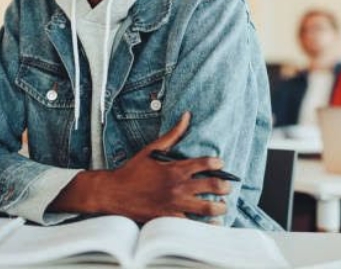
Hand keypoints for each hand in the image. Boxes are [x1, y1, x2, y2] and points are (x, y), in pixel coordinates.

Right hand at [49, 113, 230, 222]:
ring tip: (223, 206)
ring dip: (219, 207)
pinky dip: (204, 224)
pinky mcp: (168, 219)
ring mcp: (174, 204)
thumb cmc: (133, 170)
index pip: (206, 164)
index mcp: (175, 168)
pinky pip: (192, 225)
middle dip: (224, 186)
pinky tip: (211, 223)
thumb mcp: (152, 149)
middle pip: (212, 185)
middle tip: (227, 187)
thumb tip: (186, 115)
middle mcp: (178, 187)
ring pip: (206, 207)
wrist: (113, 193)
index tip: (221, 164)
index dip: (218, 164)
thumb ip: (173, 134)